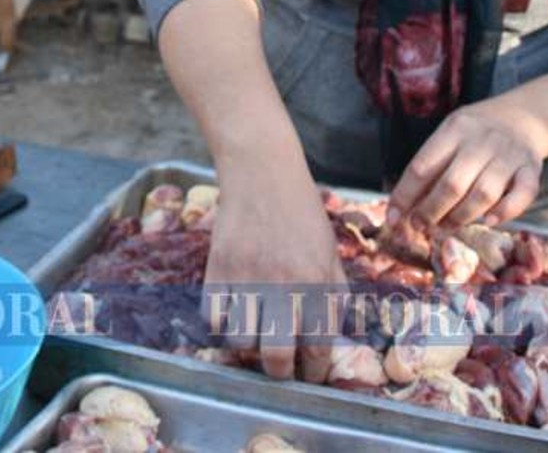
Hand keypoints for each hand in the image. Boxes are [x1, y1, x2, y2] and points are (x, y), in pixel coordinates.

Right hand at [206, 162, 347, 384]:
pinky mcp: (217, 270)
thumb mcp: (330, 251)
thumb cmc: (301, 212)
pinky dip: (222, 323)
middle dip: (280, 373)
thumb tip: (329, 338)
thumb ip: (334, 295)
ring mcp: (246, 279)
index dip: (315, 372)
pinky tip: (233, 312)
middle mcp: (283, 287)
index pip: (318, 349)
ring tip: (255, 333)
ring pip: (242, 343)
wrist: (262, 172)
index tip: (310, 376)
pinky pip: (213, 319)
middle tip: (280, 367)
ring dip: (249, 345)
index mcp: (317, 283)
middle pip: (277, 358)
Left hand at [387, 97, 547, 231]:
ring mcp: (509, 156)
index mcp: (454, 129)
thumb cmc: (475, 133)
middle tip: (419, 226)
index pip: (423, 166)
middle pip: (452, 184)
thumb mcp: (449, 135)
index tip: (393, 217)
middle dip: (430, 211)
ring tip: (446, 225)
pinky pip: (522, 195)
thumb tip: (402, 206)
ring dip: (461, 216)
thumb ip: (430, 165)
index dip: (405, 195)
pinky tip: (488, 221)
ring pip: (484, 194)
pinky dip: (504, 212)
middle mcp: (481, 141)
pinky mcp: (531, 169)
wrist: (522, 117)